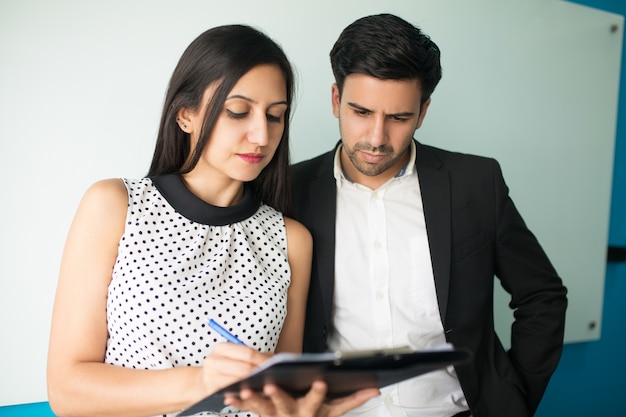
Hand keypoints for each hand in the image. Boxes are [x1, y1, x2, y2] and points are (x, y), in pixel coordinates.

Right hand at [201, 343, 270, 395]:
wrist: (202, 382)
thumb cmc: (224, 367)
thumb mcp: (234, 356)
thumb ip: (253, 355)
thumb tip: (274, 358)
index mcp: (221, 348)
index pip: (247, 353)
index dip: (262, 360)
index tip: (275, 365)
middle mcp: (213, 360)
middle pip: (244, 368)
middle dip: (260, 373)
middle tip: (272, 377)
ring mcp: (210, 376)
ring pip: (238, 380)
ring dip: (253, 384)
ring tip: (264, 385)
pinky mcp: (210, 390)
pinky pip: (231, 392)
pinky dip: (243, 392)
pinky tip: (251, 392)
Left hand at [224, 380, 379, 416]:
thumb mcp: (334, 412)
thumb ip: (352, 400)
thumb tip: (375, 390)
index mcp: (310, 410)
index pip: (317, 400)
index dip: (319, 392)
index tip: (322, 381)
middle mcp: (292, 415)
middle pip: (285, 404)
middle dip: (278, 394)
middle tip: (271, 384)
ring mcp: (275, 416)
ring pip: (262, 408)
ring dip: (252, 400)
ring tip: (243, 390)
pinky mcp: (261, 415)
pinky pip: (248, 409)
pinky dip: (237, 403)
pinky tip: (228, 395)